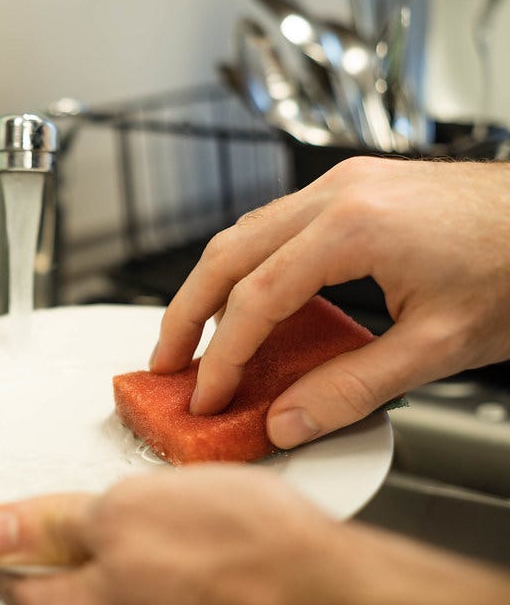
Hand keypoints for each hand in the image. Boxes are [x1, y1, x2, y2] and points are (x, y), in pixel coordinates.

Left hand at [0, 466, 509, 604]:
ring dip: (134, 566)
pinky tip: (206, 565)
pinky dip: (170, 587)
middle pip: (65, 595)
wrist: (341, 597)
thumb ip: (50, 525)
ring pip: (117, 602)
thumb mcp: (131, 510)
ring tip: (182, 538)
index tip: (31, 523)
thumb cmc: (249, 554)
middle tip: (134, 517)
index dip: (20, 540)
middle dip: (86, 553)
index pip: (13, 578)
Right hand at [149, 157, 509, 447]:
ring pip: (245, 232)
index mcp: (354, 227)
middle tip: (166, 361)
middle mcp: (338, 193)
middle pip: (227, 252)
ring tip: (196, 336)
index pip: (257, 298)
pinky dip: (248, 267)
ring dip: (212, 286)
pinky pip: (277, 225)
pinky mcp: (355, 188)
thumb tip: (287, 420)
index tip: (206, 393)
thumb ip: (353, 388)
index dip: (222, 354)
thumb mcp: (439, 347)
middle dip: (186, 311)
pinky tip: (250, 303)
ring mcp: (344, 184)